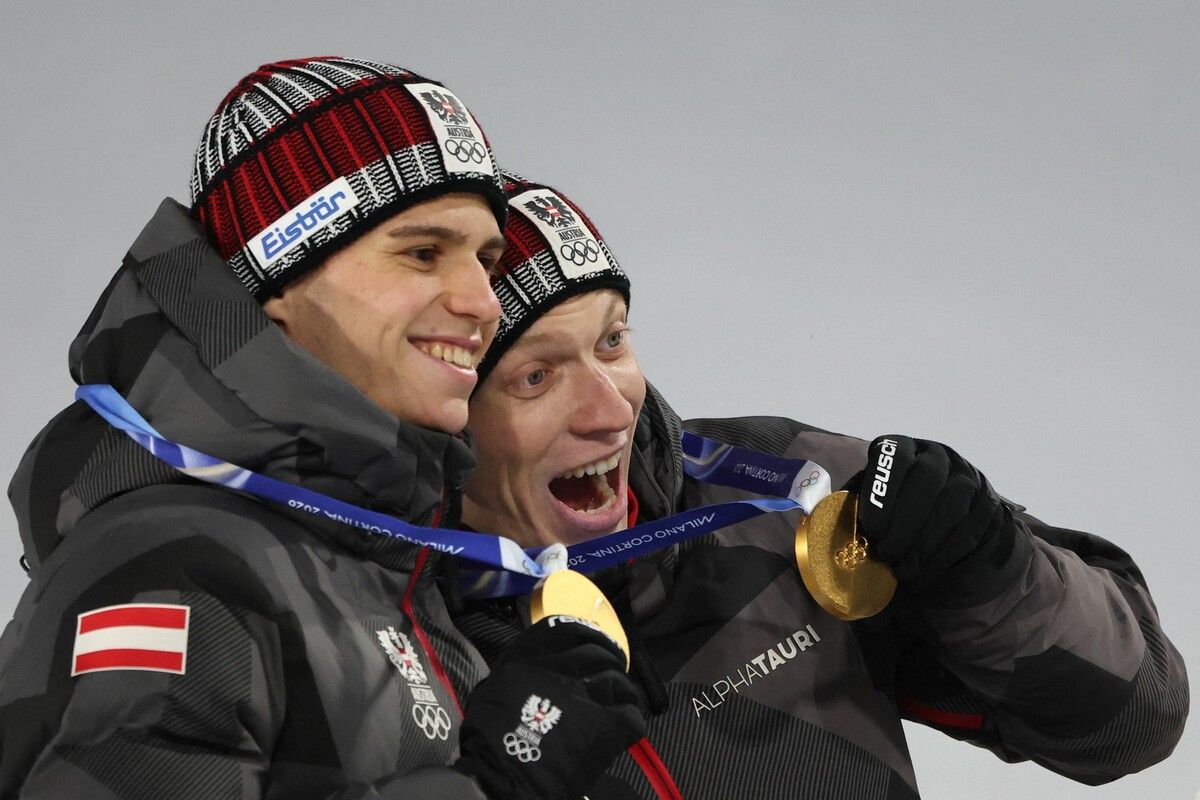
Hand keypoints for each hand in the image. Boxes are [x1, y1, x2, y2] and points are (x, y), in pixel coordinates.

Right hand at [455, 616, 645, 798]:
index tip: (596, 643)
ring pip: (619, 681)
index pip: (570, 629)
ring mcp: (585, 693)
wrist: (501, 776)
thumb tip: (544, 663)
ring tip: (620, 703)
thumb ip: (522, 667)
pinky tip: (621, 727)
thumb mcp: (495, 685)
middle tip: (614, 673)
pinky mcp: (605, 723)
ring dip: (622, 692)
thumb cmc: (490, 736)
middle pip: (599, 653)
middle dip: (611, 661)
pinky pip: (630, 713)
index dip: (589, 634)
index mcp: (531, 655)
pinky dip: (629, 719)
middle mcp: (560, 667)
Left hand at [855, 435, 1019, 601]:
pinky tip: (922, 574)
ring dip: (923, 543)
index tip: (871, 527)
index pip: (895, 455)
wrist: (947, 521)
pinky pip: (968, 531)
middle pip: (928, 478)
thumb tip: (831, 528)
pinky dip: (941, 558)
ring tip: (902, 569)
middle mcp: (939, 456)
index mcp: (904, 448)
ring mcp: (968, 478)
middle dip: (904, 521)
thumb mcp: (872, 500)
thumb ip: (856, 505)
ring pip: (951, 506)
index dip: (882, 491)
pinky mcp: (987, 506)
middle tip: (886, 553)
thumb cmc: (895, 511)